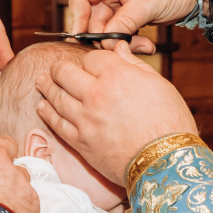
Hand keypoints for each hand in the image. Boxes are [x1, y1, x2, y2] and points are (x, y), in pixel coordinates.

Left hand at [36, 47, 197, 185]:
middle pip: (65, 73)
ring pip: (56, 97)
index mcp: (117, 76)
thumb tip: (119, 48)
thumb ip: (133, 65)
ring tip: (41, 82)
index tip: (92, 65)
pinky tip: (42, 107)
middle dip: (59, 68)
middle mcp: (96, 94)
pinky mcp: (81, 142)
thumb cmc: (170, 123)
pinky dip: (47, 113)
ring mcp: (85, 119)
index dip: (92, 60)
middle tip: (55, 69)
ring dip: (47, 87)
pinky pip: (57, 124)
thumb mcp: (159, 85)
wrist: (167, 164)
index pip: (92, 58)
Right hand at [66, 0, 203, 39]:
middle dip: (106, 36)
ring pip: (110, 28)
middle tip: (121, 49)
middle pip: (93, 16)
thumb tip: (104, 40)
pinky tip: (149, 45)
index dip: (77, 17)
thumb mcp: (149, 1)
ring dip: (123, 41)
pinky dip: (133, 40)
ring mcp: (124, 1)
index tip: (82, 38)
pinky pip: (125, 31)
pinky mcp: (135, 13)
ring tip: (144, 47)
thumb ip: (124, 21)